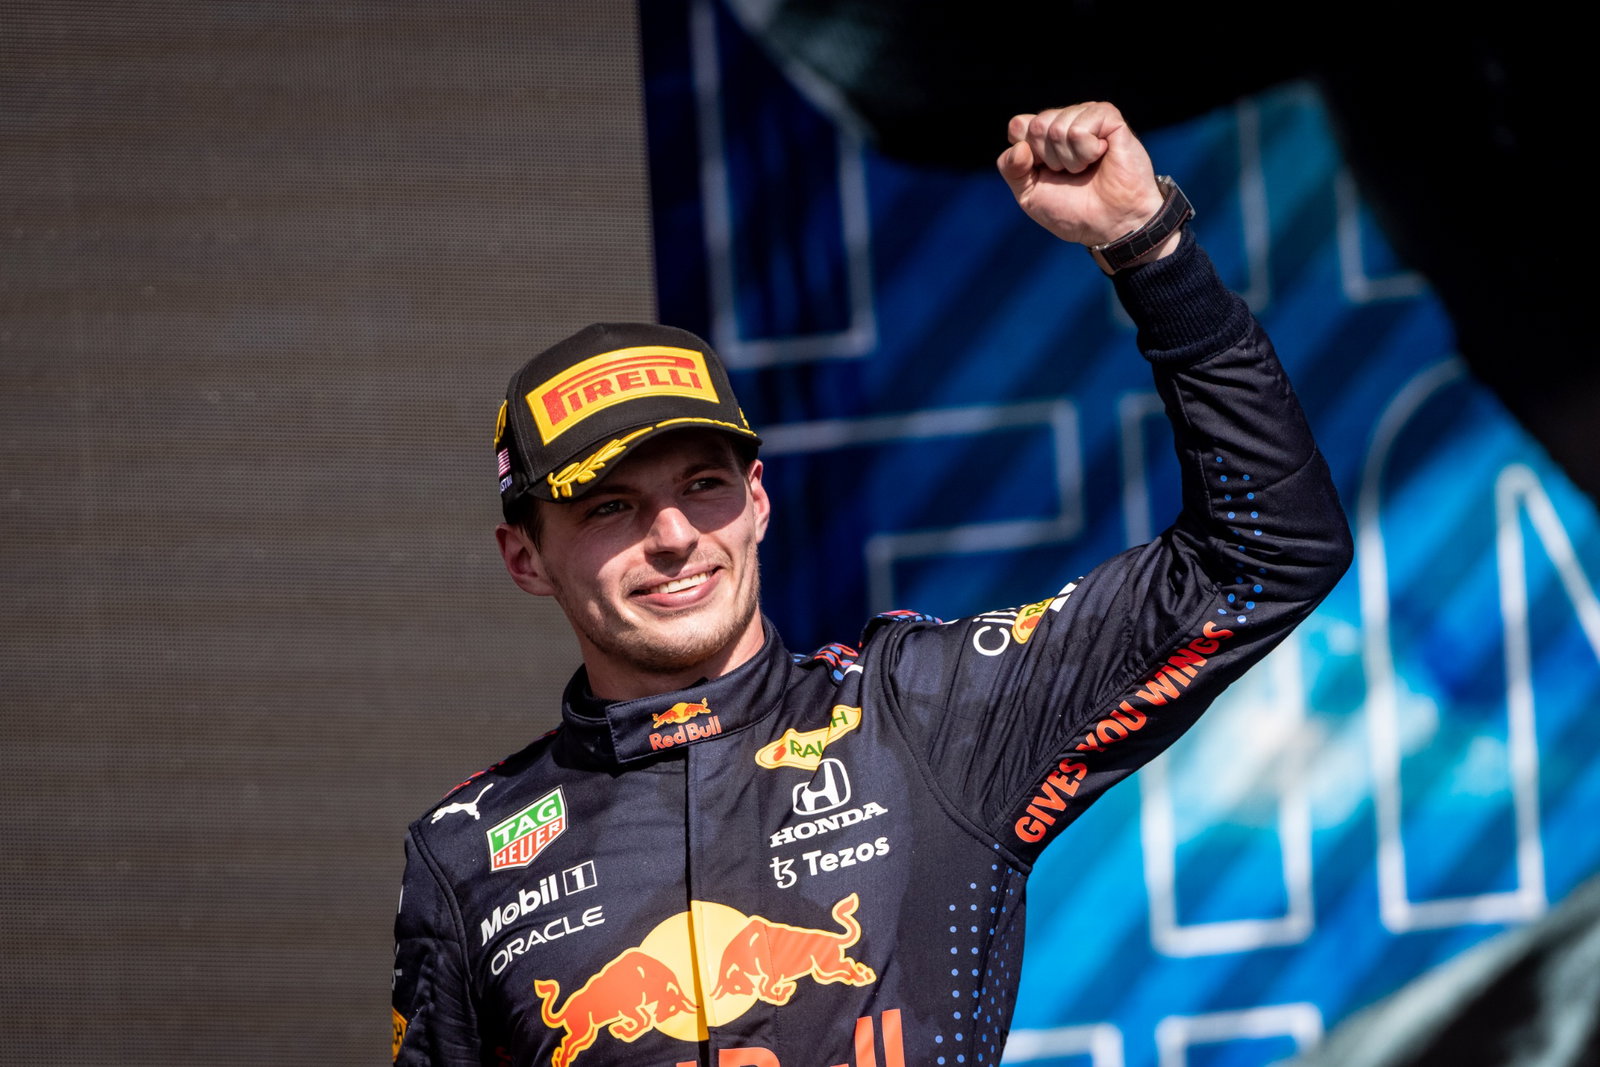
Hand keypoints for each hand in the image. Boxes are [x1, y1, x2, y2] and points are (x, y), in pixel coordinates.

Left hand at [997, 102, 1175, 260]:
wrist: (1110, 224)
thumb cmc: (1073, 210)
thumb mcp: (1029, 195)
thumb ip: (1011, 169)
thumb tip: (1019, 147)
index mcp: (1044, 135)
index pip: (1018, 125)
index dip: (1026, 154)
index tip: (1045, 172)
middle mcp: (1065, 120)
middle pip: (1036, 126)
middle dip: (1050, 159)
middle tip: (1071, 173)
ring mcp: (1087, 116)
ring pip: (1056, 128)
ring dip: (1070, 160)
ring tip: (1087, 168)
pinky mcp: (1108, 117)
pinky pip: (1079, 130)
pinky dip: (1086, 152)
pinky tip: (1101, 156)